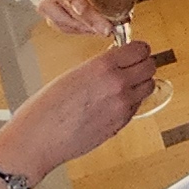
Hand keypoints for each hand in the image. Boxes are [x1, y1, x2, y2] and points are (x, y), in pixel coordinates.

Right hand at [0, 43, 156, 176]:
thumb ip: (100, 67)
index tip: (134, 52)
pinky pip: (137, 106)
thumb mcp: (73, 74)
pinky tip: (115, 103)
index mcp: (103, 66)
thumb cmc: (45, 109)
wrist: (38, 139)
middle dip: (143, 65)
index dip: (138, 50)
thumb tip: (117, 63)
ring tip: (126, 85)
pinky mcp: (121, 123)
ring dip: (141, 84)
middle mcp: (117, 84)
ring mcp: (122, 105)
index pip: (140, 49)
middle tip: (133, 67)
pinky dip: (132, 102)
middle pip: (150, 66)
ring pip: (149, 87)